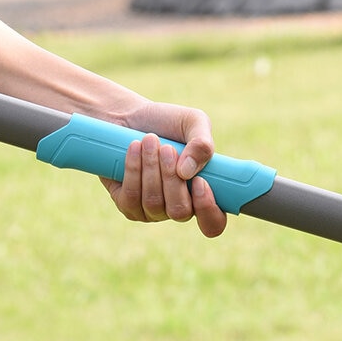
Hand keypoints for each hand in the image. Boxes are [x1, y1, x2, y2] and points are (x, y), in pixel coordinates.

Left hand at [100, 101, 226, 238]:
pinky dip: (133, 170)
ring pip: (154, 203)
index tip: (200, 182)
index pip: (213, 223)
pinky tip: (134, 149)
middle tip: (166, 148)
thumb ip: (202, 143)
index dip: (208, 210)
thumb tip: (187, 172)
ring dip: (151, 169)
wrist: (129, 117)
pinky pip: (131, 198)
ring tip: (149, 140)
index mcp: (202, 194)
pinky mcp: (128, 205)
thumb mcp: (193, 122)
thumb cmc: (167, 122)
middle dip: (171, 178)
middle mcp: (179, 207)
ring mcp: (152, 211)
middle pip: (180, 211)